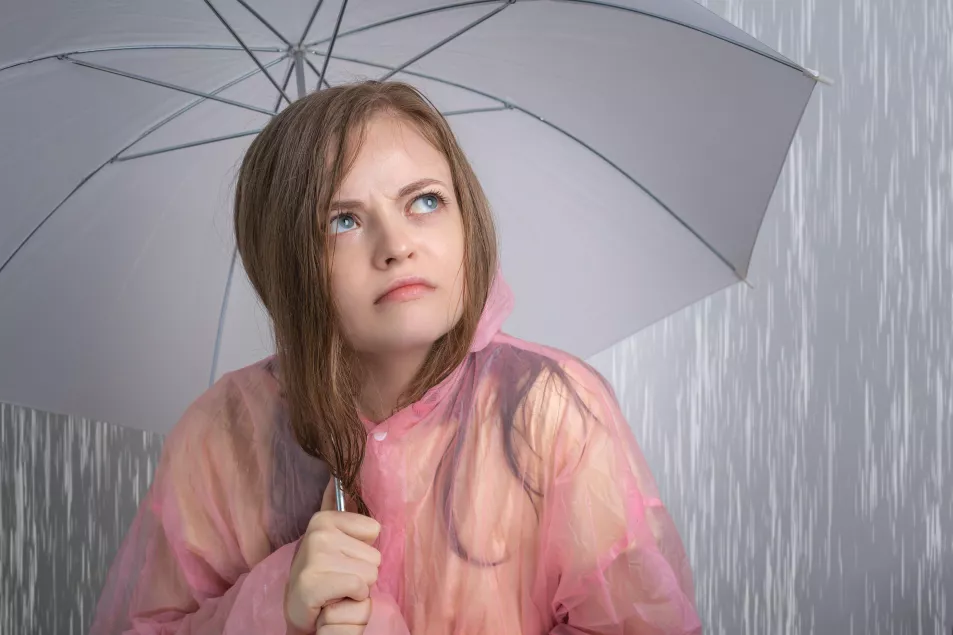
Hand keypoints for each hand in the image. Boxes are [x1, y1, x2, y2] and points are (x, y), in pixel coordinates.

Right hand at [285, 479, 380, 634]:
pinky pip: (359, 588)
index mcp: (324, 519)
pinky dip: (352, 599)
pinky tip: (334, 599)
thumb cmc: (322, 573)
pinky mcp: (313, 583)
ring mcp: (314, 557)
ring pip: (370, 573)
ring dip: (358, 587)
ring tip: (336, 588)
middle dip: (361, 571)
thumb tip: (336, 476)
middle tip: (338, 577)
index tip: (342, 558)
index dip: (363, 549)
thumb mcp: (332, 538)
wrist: (298, 610)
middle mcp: (318, 533)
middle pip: (375, 555)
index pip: (374, 530)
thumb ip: (341, 511)